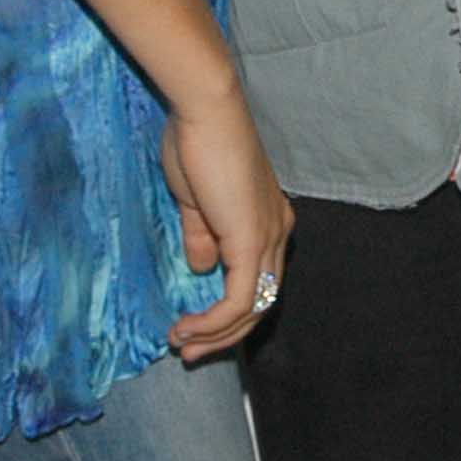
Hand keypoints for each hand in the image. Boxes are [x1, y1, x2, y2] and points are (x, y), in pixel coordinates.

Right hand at [160, 89, 293, 359]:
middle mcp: (278, 232)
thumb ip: (201, 236)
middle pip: (261, 303)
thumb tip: (200, 269)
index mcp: (268, 220)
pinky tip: (187, 328)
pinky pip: (239, 300)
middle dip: (223, 335)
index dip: (227, 313)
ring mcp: (269, 238)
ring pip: (252, 309)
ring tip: (182, 344)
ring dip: (215, 334)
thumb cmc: (197, 142)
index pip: (258, 282)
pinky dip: (213, 321)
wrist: (206, 110)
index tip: (192, 328)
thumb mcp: (195, 200)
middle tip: (188, 350)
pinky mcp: (252, 241)